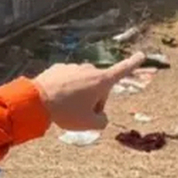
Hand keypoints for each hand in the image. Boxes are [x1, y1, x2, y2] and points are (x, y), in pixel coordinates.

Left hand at [31, 52, 145, 129]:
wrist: (36, 100)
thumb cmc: (66, 112)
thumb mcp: (89, 124)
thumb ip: (102, 122)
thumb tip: (101, 117)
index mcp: (101, 81)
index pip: (122, 71)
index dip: (133, 64)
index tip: (141, 54)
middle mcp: (89, 69)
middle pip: (99, 86)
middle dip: (94, 99)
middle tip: (81, 114)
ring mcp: (73, 67)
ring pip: (82, 83)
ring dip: (79, 94)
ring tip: (66, 108)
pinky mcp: (58, 68)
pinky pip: (67, 81)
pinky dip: (65, 90)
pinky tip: (56, 100)